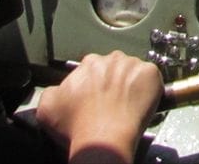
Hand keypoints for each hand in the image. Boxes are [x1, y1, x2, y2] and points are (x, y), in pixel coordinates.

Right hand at [37, 51, 162, 163]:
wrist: (102, 140)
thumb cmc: (76, 127)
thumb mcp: (47, 107)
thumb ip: (51, 91)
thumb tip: (59, 89)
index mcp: (88, 63)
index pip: (93, 68)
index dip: (94, 84)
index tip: (96, 98)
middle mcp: (111, 58)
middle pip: (114, 67)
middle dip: (113, 82)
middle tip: (111, 104)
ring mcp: (133, 64)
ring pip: (133, 71)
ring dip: (131, 84)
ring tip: (127, 106)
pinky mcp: (151, 73)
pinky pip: (152, 77)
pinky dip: (149, 88)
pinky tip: (141, 104)